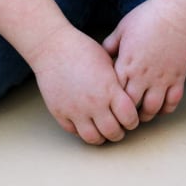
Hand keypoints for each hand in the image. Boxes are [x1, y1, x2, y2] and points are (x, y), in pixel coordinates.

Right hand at [27, 25, 138, 144]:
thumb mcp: (108, 62)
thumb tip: (128, 96)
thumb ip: (118, 83)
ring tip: (102, 130)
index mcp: (109, 89)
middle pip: (113, 132)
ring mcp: (75, 110)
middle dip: (119, 132)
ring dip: (101, 137)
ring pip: (93, 138)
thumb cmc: (81, 49)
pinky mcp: (60, 113)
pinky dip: (82, 131)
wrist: (53, 47)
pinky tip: (86, 123)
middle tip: (119, 128)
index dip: (133, 121)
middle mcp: (94, 103)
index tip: (131, 119)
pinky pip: (74, 132)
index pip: (129, 118)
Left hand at [102, 0, 185, 122]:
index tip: (109, 104)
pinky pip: (172, 103)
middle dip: (126, 114)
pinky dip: (166, 109)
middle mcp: (143, 76)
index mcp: (126, 64)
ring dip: (146, 115)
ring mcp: (162, 79)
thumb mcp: (121, 29)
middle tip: (123, 114)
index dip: (110, 102)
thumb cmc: (147, 18)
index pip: (114, 94)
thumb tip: (100, 55)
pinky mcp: (178, 78)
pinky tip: (160, 106)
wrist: (176, 13)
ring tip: (141, 113)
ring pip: (152, 109)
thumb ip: (109, 45)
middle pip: (131, 107)